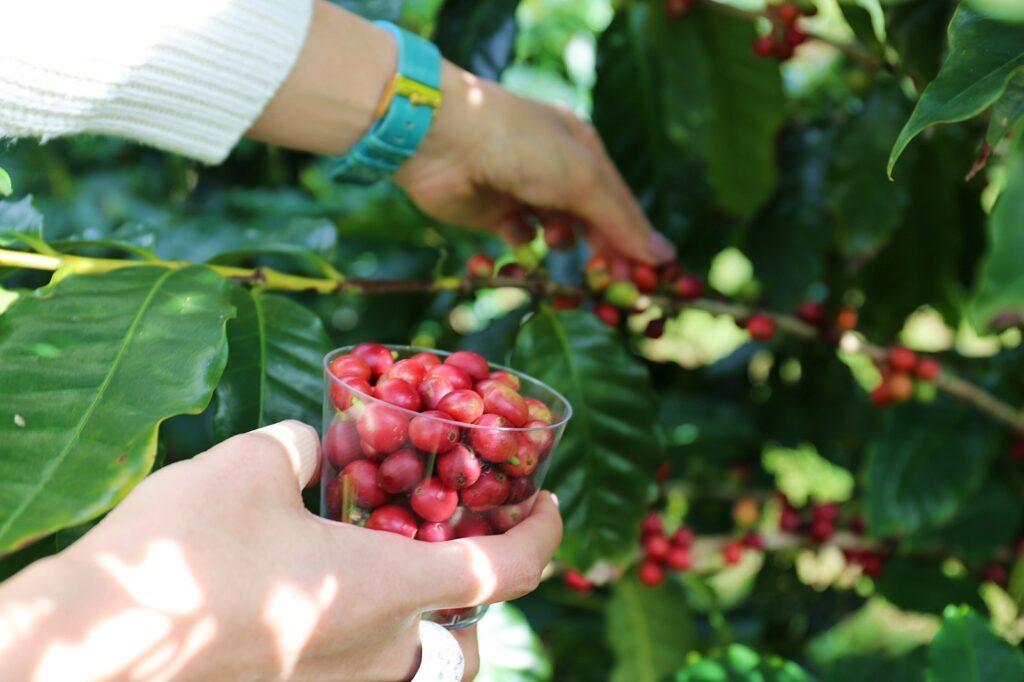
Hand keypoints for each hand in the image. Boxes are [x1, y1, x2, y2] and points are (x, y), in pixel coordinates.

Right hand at [0, 421, 562, 680]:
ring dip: (417, 614)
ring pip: (408, 657)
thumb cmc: (188, 551)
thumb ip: (298, 448)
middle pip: (465, 633)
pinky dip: (358, 628)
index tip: (549, 502)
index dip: (545, 534)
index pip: (510, 570)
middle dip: (475, 589)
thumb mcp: (250, 466)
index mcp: (393, 589)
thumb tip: (310, 446)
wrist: (98, 640)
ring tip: (388, 557)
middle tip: (457, 536)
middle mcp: (378, 651)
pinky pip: (352, 664)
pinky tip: (313, 584)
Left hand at [395, 64, 676, 264]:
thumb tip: (664, 257)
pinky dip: (523, 243)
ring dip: (562, 242)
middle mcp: (558, 169)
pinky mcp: (494, 211)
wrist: (441, 139)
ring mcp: (525, 190)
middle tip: (609, 289)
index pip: (621, 204)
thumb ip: (621, 221)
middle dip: (603, 254)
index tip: (645, 283)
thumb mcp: (581, 179)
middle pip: (593, 223)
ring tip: (554, 236)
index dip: (635, 243)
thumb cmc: (520, 146)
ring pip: (559, 232)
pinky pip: (521, 237)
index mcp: (585, 150)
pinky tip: (518, 234)